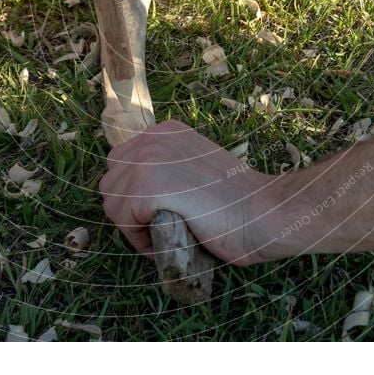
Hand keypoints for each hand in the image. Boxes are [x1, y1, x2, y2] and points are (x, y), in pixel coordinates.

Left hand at [100, 120, 281, 265]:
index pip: (122, 164)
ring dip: (133, 227)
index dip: (134, 195)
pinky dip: (138, 240)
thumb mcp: (195, 167)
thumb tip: (139, 195)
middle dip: (129, 210)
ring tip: (164, 237)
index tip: (158, 213)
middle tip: (159, 228)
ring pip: (113, 203)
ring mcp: (147, 160)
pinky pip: (122, 221)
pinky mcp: (147, 187)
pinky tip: (165, 243)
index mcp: (164, 131)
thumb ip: (169, 168)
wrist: (262, 211)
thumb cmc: (237, 200)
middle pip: (112, 182)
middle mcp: (152, 138)